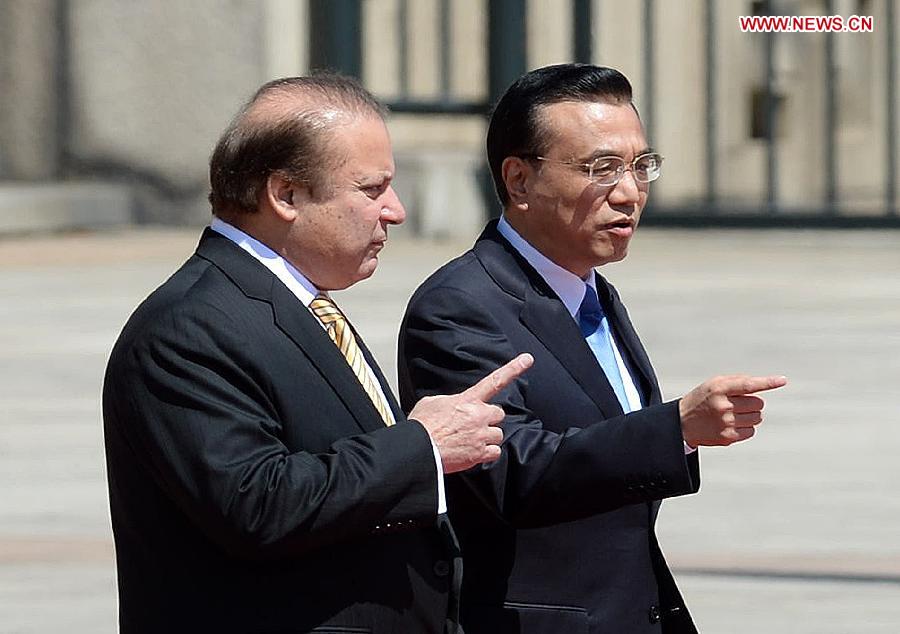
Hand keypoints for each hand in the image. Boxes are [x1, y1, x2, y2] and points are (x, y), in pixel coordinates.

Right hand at [409, 353, 533, 473]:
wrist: (418, 449)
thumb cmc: (422, 427)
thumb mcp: (432, 403)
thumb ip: (449, 401)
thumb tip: (451, 405)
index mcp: (467, 400)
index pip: (495, 380)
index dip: (514, 368)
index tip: (527, 359)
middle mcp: (478, 416)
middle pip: (498, 414)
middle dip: (489, 419)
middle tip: (473, 424)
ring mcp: (480, 435)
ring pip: (498, 434)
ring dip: (487, 437)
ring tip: (469, 440)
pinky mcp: (479, 454)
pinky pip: (495, 452)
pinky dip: (486, 453)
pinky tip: (473, 451)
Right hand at [679, 374, 786, 446]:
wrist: (681, 423)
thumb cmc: (702, 399)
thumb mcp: (713, 384)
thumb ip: (737, 382)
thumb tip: (762, 384)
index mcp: (719, 388)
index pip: (748, 385)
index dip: (767, 382)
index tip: (782, 381)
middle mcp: (723, 405)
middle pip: (758, 404)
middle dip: (753, 403)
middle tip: (738, 404)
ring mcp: (726, 423)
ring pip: (757, 418)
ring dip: (750, 416)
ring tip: (733, 415)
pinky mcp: (728, 437)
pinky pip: (751, 431)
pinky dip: (746, 428)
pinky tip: (731, 425)